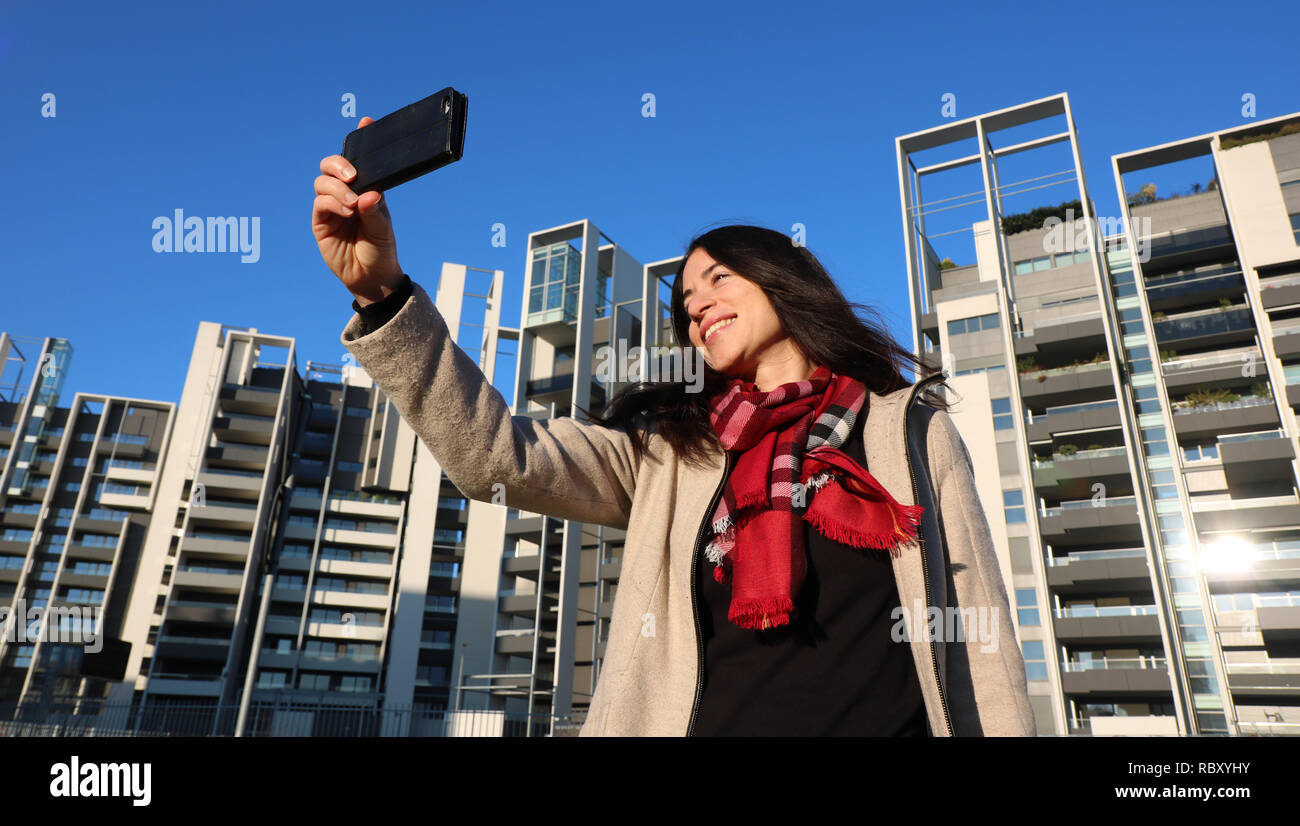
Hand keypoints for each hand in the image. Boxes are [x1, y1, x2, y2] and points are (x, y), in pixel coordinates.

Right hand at [313, 116, 403, 303]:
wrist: (372, 279)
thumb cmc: (381, 251)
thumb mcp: (383, 229)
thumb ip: (376, 210)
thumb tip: (369, 192)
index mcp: (366, 188)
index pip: (361, 160)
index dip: (361, 139)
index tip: (366, 121)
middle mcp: (347, 193)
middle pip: (332, 165)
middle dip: (339, 163)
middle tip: (352, 176)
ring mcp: (332, 206)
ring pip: (323, 182)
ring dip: (337, 189)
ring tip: (353, 205)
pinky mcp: (321, 222)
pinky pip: (320, 204)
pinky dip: (332, 203)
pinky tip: (346, 212)